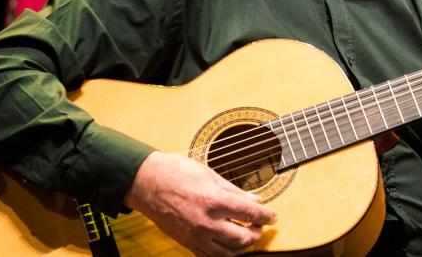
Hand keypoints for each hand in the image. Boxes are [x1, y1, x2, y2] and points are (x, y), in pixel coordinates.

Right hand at [125, 151, 276, 255]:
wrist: (148, 183)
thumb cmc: (177, 173)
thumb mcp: (211, 175)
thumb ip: (234, 191)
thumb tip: (255, 198)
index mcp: (215, 201)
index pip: (250, 213)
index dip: (266, 216)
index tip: (273, 216)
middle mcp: (207, 222)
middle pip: (242, 237)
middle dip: (257, 233)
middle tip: (260, 226)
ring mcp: (196, 235)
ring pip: (228, 252)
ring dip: (242, 246)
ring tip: (246, 235)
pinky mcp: (187, 242)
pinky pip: (209, 256)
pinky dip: (223, 253)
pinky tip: (228, 244)